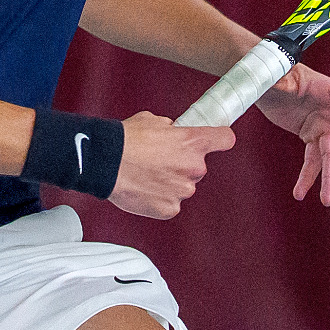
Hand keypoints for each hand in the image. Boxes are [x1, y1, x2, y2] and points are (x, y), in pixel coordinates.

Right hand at [109, 112, 234, 218]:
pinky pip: (170, 203)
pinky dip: (159, 198)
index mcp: (193, 142)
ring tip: (146, 175)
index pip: (224, 139)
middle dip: (182, 165)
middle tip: (158, 160)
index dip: (220, 138)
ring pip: (182, 186)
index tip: (218, 140)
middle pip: (197, 167)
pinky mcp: (170, 208)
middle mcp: (194, 167)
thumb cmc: (125, 140)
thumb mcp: (152, 121)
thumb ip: (170, 129)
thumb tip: (171, 133)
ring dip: (169, 182)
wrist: (105, 163)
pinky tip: (144, 189)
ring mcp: (183, 190)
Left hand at [254, 65, 329, 205]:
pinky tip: (299, 193)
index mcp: (328, 90)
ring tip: (326, 201)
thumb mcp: (276, 75)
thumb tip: (280, 82)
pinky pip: (313, 160)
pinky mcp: (311, 135)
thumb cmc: (273, 71)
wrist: (265, 83)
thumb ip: (281, 79)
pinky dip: (307, 177)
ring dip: (329, 179)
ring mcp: (323, 124)